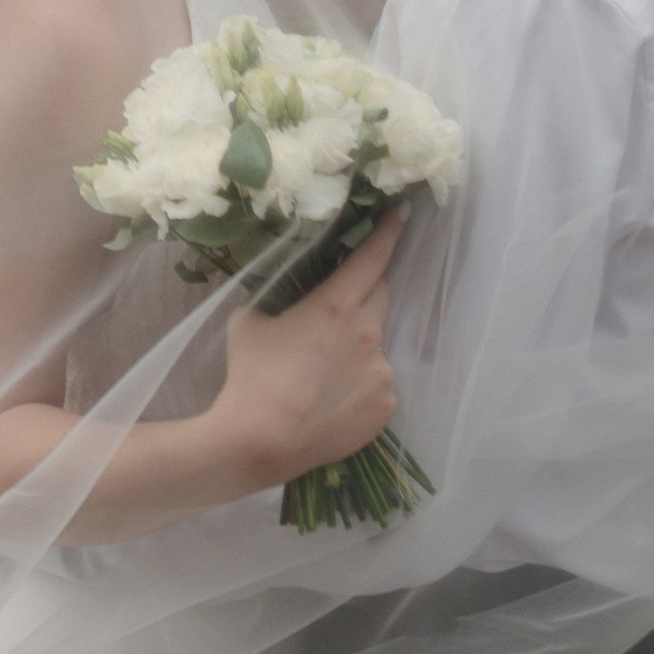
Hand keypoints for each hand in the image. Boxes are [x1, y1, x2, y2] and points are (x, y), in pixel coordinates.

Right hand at [214, 209, 403, 492]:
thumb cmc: (251, 374)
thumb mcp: (251, 320)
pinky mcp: (386, 408)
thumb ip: (278, 301)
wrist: (260, 440)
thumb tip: (285, 299)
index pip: (371, 257)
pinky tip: (332, 400)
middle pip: (379, 296)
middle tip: (335, 310)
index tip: (402, 213)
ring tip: (322, 373)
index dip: (388, 232)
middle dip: (363, 293)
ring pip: (376, 345)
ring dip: (357, 347)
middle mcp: (368, 334)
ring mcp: (382, 374)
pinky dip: (360, 383)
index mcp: (336, 305)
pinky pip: (377, 383)